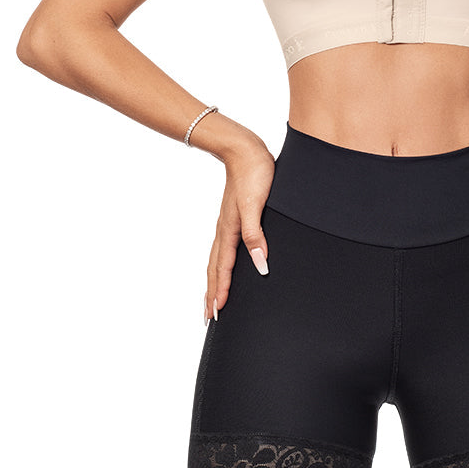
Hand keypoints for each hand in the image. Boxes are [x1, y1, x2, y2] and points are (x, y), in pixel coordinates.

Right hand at [204, 130, 275, 322]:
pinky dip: (220, 264)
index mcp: (229, 231)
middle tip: (209, 317)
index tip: (218, 313)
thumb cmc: (254, 175)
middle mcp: (224, 231)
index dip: (221, 291)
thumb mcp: (257, 206)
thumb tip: (259, 265)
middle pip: (214, 268)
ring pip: (216, 259)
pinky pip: (223, 248)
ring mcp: (227, 224)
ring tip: (213, 298)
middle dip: (212, 293)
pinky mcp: (233, 217)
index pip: (224, 268)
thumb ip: (256, 236)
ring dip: (214, 281)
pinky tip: (226, 265)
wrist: (245, 150)